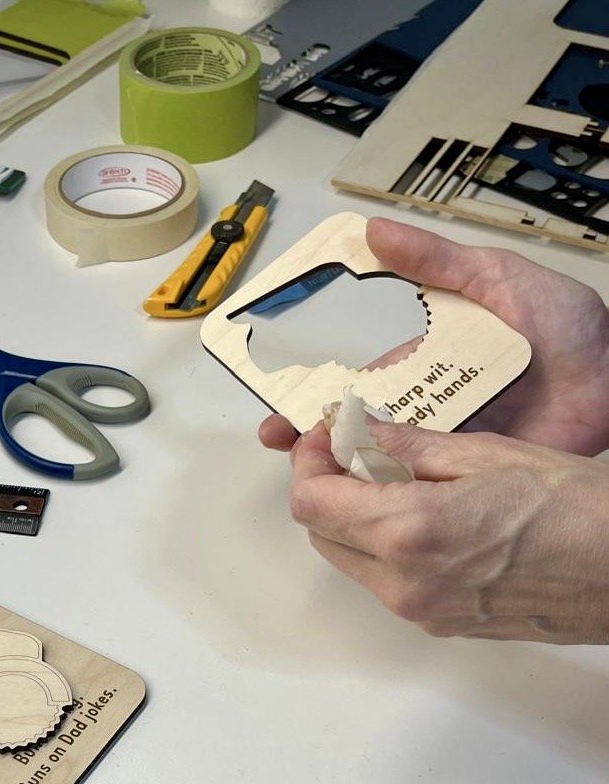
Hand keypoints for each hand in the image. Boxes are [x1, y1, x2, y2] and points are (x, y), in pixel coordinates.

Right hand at [260, 218, 608, 456]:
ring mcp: (445, 434)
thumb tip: (374, 232)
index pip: (356, 364)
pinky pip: (421, 479)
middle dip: (311, 422)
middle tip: (277, 430)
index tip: (276, 376)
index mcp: (424, 351)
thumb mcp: (497, 277)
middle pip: (356, 413)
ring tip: (302, 461)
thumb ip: (438, 260)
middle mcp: (427, 396)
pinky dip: (387, 486)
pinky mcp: (467, 468)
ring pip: (379, 450)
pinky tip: (357, 490)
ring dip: (339, 457)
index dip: (314, 370)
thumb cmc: (567, 327)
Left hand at [289, 419, 608, 642]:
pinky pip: (384, 581)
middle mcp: (406, 584)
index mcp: (410, 533)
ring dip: (352, 518)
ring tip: (392, 480)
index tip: (324, 438)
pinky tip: (418, 514)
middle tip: (353, 452)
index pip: (311, 502)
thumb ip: (408, 447)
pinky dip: (382, 545)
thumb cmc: (577, 511)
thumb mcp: (485, 454)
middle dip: (325, 488)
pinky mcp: (441, 623)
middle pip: (321, 534)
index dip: (307, 462)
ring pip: (350, 560)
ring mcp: (422, 611)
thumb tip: (362, 434)